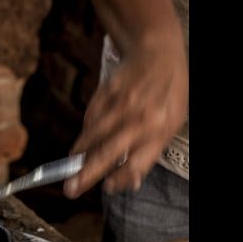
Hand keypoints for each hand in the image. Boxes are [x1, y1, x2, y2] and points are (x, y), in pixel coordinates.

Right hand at [64, 38, 187, 197]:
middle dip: (88, 174)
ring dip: (80, 154)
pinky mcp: (104, 94)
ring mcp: (120, 105)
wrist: (156, 51)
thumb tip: (131, 181)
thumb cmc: (169, 91)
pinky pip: (90, 120)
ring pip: (94, 136)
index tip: (107, 187)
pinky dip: (85, 134)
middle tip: (71, 190)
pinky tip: (83, 144)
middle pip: (110, 152)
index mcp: (162, 129)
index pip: (138, 162)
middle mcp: (141, 118)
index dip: (121, 179)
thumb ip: (152, 150)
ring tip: (71, 166)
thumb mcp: (172, 122)